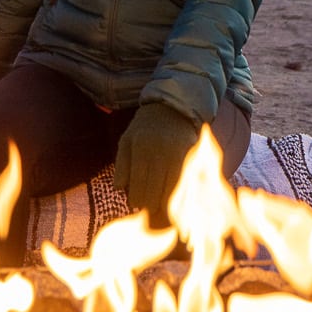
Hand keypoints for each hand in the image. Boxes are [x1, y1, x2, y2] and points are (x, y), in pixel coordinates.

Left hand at [113, 103, 199, 222]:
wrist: (174, 107)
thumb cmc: (145, 128)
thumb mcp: (126, 141)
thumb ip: (121, 167)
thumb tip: (119, 190)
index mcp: (141, 148)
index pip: (138, 189)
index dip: (135, 200)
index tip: (136, 200)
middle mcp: (161, 152)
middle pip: (153, 196)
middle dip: (148, 204)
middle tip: (147, 202)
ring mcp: (178, 156)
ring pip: (170, 197)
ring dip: (163, 204)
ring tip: (159, 200)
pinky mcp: (191, 159)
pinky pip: (184, 188)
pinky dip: (177, 197)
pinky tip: (172, 196)